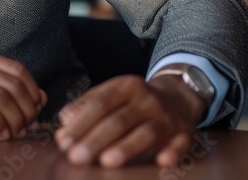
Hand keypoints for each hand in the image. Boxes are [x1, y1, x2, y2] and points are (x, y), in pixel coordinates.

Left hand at [53, 74, 206, 167]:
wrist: (178, 97)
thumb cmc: (134, 101)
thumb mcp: (111, 93)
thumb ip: (86, 106)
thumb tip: (64, 120)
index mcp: (126, 86)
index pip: (100, 104)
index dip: (81, 123)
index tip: (63, 141)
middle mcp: (148, 99)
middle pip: (119, 120)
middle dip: (96, 139)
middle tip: (76, 157)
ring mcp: (167, 117)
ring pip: (146, 133)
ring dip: (126, 147)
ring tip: (106, 161)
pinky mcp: (184, 134)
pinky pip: (180, 144)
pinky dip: (172, 152)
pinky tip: (162, 161)